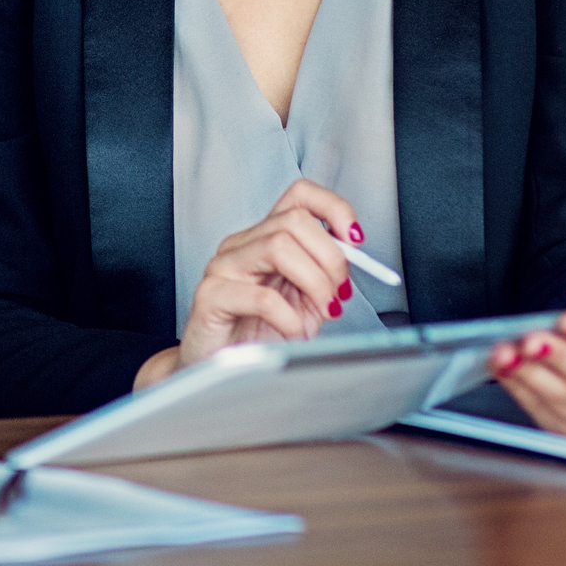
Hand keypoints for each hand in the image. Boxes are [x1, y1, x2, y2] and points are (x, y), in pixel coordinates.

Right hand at [135, 178, 361, 387]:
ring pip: (278, 246)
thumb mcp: (304, 302)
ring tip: (321, 312)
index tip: (356, 239)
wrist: (218, 369)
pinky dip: (290, 317)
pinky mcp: (210, 297)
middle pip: (294, 220)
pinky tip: (293, 332)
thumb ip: (324, 276)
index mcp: (265, 238)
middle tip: (339, 294)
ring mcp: (222, 267)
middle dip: (330, 257)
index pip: (298, 196)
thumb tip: (353, 257)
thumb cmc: (260, 335)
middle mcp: (241, 245)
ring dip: (314, 282)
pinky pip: (261, 297)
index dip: (333, 208)